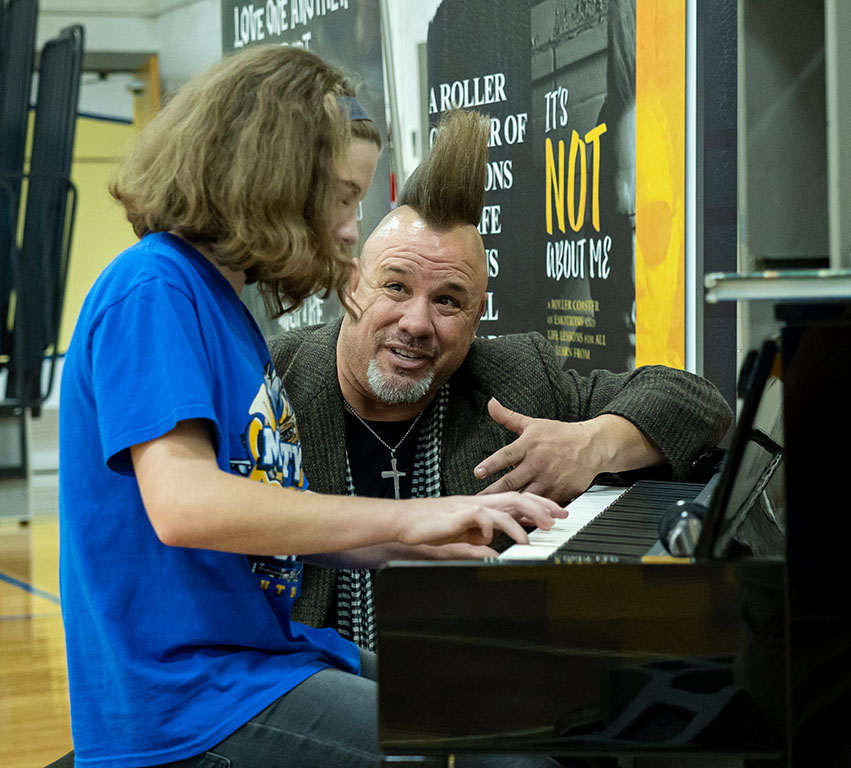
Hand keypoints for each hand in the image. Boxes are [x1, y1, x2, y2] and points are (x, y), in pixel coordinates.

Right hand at [398, 491, 566, 547]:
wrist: (405, 522)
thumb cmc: (429, 529)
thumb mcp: (460, 543)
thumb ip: (478, 547)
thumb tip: (494, 555)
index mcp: (482, 509)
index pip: (516, 504)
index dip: (538, 508)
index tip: (557, 515)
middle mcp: (480, 503)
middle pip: (519, 498)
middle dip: (543, 506)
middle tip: (561, 516)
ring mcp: (472, 506)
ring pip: (507, 504)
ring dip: (527, 516)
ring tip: (543, 527)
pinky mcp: (461, 512)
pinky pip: (484, 516)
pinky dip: (494, 526)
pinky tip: (498, 539)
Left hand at [474, 398, 610, 502]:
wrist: (592, 445)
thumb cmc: (560, 434)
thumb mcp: (533, 423)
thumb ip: (508, 417)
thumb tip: (491, 403)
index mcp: (529, 445)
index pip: (506, 455)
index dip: (491, 464)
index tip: (478, 472)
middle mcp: (538, 463)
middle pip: (511, 482)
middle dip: (492, 493)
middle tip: (476, 503)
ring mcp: (549, 480)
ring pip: (525, 497)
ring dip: (510, 507)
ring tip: (493, 514)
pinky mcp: (560, 493)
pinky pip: (542, 506)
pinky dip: (530, 514)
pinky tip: (517, 519)